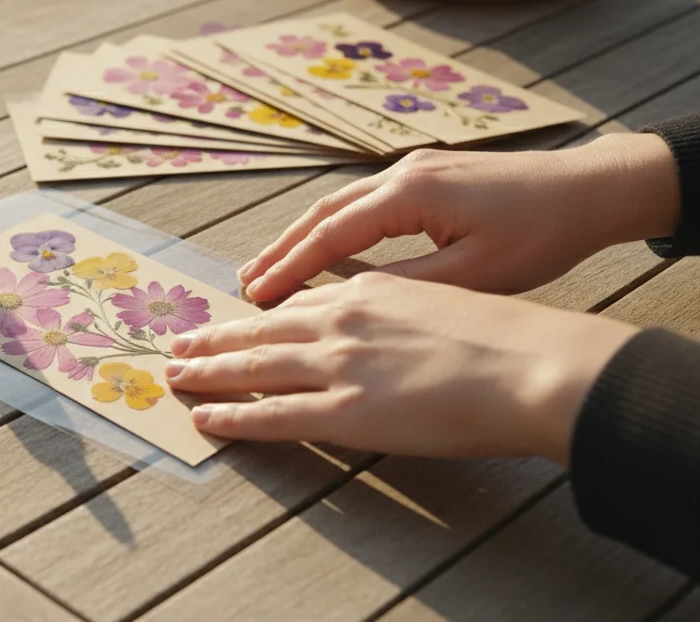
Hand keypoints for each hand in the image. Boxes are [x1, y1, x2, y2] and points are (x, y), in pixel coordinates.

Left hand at [167, 273, 638, 463]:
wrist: (531, 365)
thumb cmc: (507, 339)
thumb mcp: (444, 302)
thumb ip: (401, 312)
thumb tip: (387, 330)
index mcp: (370, 292)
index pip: (299, 304)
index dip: (261, 315)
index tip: (236, 319)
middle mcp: (343, 320)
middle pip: (261, 330)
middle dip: (216, 337)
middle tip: (182, 343)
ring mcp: (338, 365)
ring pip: (253, 367)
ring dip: (208, 370)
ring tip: (177, 374)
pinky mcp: (343, 411)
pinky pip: (271, 414)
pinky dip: (231, 416)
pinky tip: (205, 417)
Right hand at [239, 133, 680, 301]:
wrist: (590, 188)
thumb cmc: (541, 234)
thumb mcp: (475, 274)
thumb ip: (408, 286)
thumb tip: (351, 303)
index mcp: (410, 195)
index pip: (331, 234)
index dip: (290, 267)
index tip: (256, 297)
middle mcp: (402, 174)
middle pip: (323, 212)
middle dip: (281, 249)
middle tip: (244, 284)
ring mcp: (414, 169)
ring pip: (340, 204)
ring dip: (302, 237)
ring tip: (270, 269)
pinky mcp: (428, 175)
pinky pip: (364, 202)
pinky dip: (333, 227)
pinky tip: (323, 248)